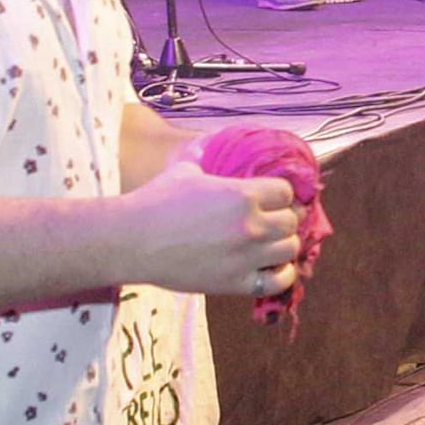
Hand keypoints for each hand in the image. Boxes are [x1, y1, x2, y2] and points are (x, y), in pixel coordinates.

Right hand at [121, 163, 300, 299]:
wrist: (131, 241)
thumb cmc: (155, 201)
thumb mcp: (184, 169)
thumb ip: (205, 155)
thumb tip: (209, 141)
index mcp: (242, 194)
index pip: (286, 192)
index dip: (280, 193)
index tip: (271, 198)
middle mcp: (250, 225)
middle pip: (292, 221)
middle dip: (284, 218)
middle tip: (272, 220)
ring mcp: (245, 257)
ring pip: (290, 249)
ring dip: (284, 245)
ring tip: (271, 244)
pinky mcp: (235, 283)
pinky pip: (278, 281)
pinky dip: (280, 274)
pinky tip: (271, 267)